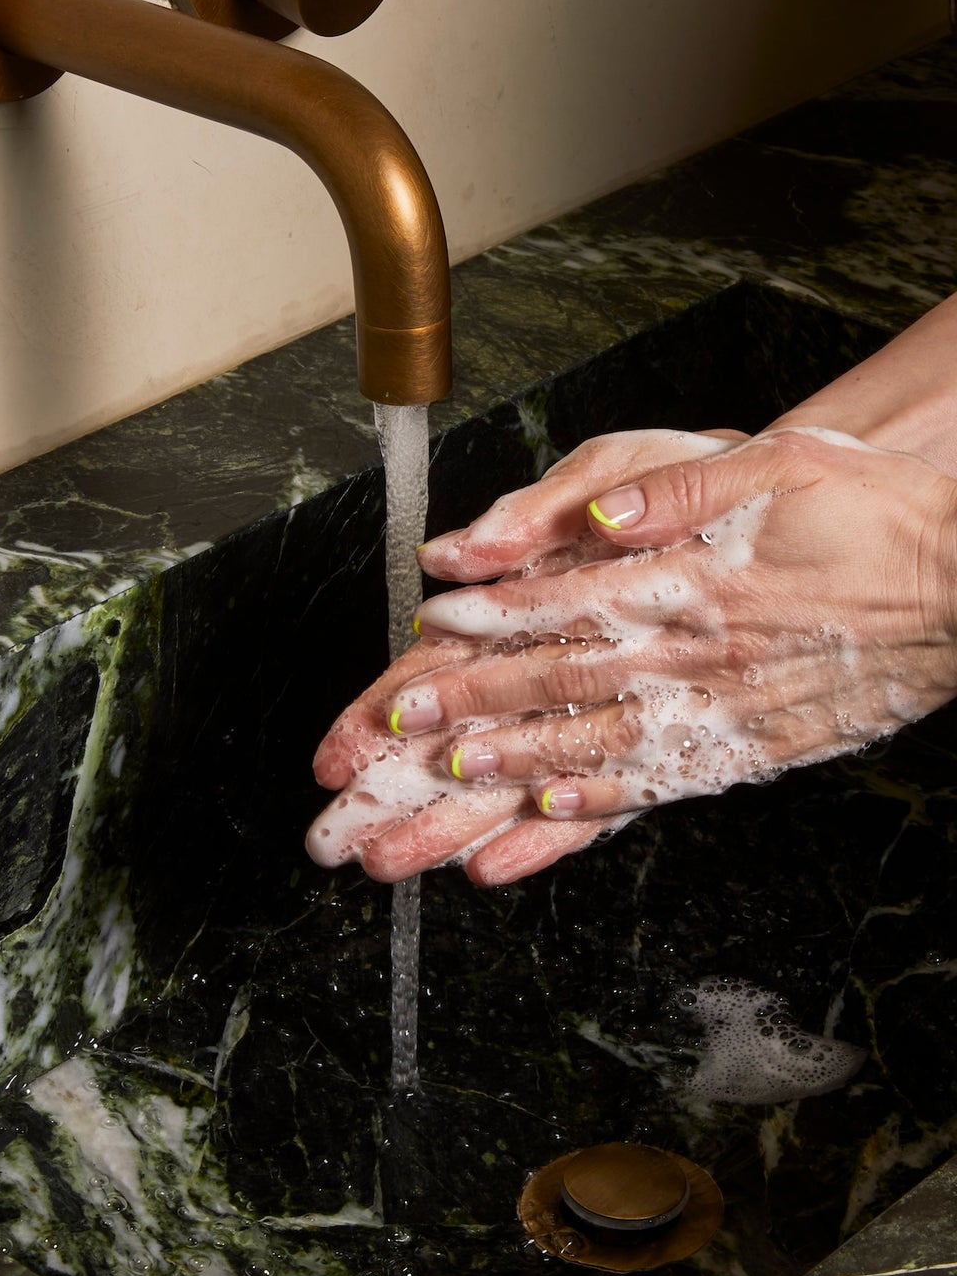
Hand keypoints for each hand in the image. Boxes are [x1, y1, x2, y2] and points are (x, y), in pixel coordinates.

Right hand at [307, 428, 748, 883]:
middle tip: (333, 836)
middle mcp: (545, 662)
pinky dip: (542, 836)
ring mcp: (590, 706)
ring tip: (388, 863)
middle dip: (390, 789)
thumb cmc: (681, 481)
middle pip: (453, 738)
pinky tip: (493, 867)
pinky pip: (590, 800)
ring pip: (507, 779)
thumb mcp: (603, 470)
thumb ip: (528, 515)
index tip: (338, 755)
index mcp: (522, 601)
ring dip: (446, 824)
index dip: (378, 712)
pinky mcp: (645, 736)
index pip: (432, 668)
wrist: (773, 507)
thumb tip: (452, 554)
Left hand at [392, 427, 956, 841]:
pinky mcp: (752, 748)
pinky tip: (552, 811)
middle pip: (566, 678)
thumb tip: (598, 515)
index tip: (430, 624)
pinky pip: (665, 781)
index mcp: (694, 578)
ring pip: (602, 740)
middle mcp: (699, 651)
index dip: (492, 615)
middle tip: (406, 718)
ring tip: (453, 775)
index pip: (569, 599)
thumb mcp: (780, 464)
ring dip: (521, 760)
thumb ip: (678, 489)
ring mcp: (724, 708)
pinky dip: (604, 800)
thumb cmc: (870, 513)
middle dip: (477, 698)